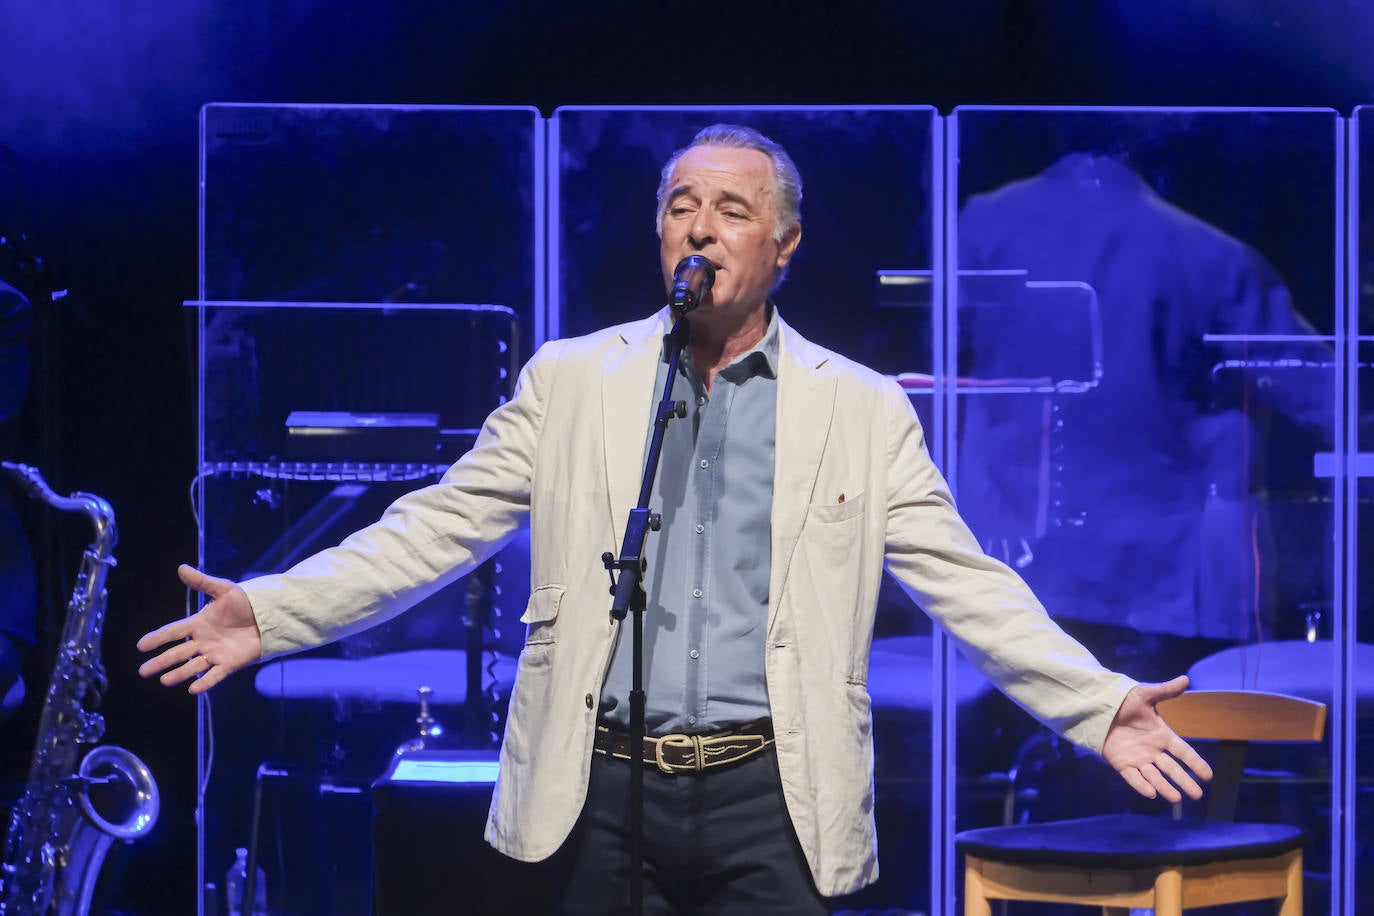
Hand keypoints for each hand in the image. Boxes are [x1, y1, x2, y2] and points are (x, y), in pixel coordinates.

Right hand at [136, 564, 262, 693]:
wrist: (269, 614)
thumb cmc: (246, 602)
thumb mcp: (224, 590)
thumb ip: (202, 582)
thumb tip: (181, 568)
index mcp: (199, 623)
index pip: (173, 632)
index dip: (157, 638)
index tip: (141, 646)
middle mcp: (203, 641)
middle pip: (178, 653)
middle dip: (160, 662)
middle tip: (143, 671)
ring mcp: (216, 653)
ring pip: (192, 666)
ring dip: (179, 674)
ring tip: (164, 680)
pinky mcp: (230, 664)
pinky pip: (215, 675)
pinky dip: (205, 682)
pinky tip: (193, 690)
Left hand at [1101, 675, 1213, 802]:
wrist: (1099, 707)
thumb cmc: (1125, 700)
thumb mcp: (1145, 694)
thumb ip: (1165, 690)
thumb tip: (1185, 679)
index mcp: (1162, 735)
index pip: (1183, 752)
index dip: (1195, 763)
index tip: (1208, 776)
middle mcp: (1152, 750)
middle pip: (1172, 769)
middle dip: (1185, 781)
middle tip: (1198, 795)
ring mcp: (1138, 758)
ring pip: (1155, 777)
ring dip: (1166, 787)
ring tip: (1177, 799)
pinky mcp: (1121, 764)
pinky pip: (1133, 777)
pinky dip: (1141, 786)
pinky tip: (1151, 793)